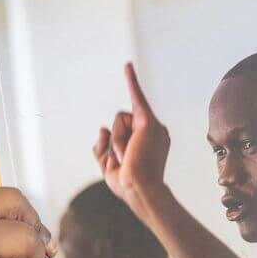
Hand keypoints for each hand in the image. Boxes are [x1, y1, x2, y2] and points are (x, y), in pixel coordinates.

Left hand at [93, 63, 170, 214]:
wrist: (141, 191)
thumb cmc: (128, 184)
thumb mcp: (109, 166)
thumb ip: (103, 148)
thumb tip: (102, 129)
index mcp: (148, 142)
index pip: (131, 127)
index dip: (124, 129)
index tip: (128, 120)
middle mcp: (154, 132)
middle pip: (121, 124)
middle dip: (115, 143)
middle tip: (124, 161)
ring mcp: (153, 126)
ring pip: (120, 119)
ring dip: (117, 140)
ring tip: (127, 156)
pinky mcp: (148, 122)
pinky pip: (136, 96)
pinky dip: (131, 81)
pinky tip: (127, 66)